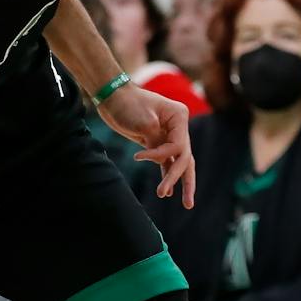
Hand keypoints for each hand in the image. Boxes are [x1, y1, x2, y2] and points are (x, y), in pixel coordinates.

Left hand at [102, 86, 196, 206]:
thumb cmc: (128, 103)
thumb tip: (164, 162)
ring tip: (187, 204)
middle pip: (185, 157)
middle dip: (179, 179)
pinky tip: (168, 193)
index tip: (140, 156)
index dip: (163, 155)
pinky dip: (165, 175)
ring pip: (179, 162)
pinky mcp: (156, 141)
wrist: (112, 96)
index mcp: (180, 117)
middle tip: (173, 197)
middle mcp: (178, 127)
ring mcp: (169, 135)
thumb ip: (157, 143)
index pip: (180, 145)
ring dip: (178, 182)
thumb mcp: (144, 120)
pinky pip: (165, 162)